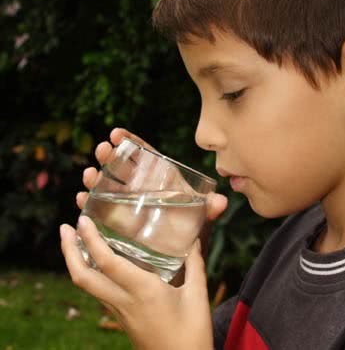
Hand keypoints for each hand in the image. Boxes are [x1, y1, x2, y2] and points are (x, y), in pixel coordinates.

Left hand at [62, 127, 227, 348]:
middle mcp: (125, 301)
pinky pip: (99, 293)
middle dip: (69, 251)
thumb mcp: (198, 295)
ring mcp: (120, 312)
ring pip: (87, 286)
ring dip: (76, 262)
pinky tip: (98, 264)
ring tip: (75, 240)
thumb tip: (193, 239)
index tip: (82, 220)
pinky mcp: (122, 319)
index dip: (91, 240)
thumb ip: (195, 264)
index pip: (107, 263)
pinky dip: (91, 274)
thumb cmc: (193, 335)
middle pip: (83, 277)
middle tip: (64, 228)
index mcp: (143, 291)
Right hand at [76, 128, 226, 220]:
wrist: (183, 252)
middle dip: (109, 156)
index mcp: (160, 178)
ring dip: (96, 177)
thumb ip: (209, 209)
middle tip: (101, 149)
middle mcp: (141, 186)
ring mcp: (128, 202)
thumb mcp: (201, 217)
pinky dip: (90, 202)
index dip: (130, 142)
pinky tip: (82, 199)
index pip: (144, 154)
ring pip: (108, 184)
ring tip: (89, 174)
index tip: (116, 133)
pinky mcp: (118, 219)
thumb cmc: (192, 227)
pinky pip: (102, 207)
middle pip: (122, 166)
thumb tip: (221, 202)